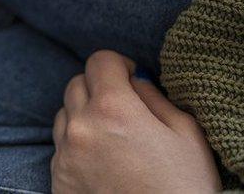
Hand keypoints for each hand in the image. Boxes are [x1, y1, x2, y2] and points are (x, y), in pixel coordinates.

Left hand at [52, 50, 219, 193]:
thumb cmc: (184, 188)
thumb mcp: (186, 134)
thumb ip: (155, 97)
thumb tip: (134, 80)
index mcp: (113, 109)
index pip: (99, 61)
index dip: (118, 65)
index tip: (131, 78)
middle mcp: (81, 126)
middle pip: (76, 83)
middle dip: (99, 87)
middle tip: (123, 107)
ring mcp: (65, 154)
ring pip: (64, 113)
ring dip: (83, 115)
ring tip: (113, 137)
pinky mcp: (57, 178)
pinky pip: (60, 146)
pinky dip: (76, 144)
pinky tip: (102, 161)